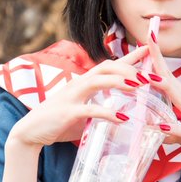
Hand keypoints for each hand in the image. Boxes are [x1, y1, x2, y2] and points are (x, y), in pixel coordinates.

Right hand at [7, 46, 149, 148]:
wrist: (30, 132)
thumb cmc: (59, 121)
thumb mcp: (83, 111)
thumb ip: (100, 108)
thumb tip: (124, 115)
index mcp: (84, 83)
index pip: (110, 65)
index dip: (130, 57)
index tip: (149, 49)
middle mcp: (79, 85)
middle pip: (106, 66)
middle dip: (129, 68)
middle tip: (150, 77)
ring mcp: (72, 97)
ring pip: (98, 81)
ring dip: (120, 82)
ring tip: (139, 88)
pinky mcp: (68, 112)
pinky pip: (90, 109)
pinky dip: (108, 113)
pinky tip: (123, 118)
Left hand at [146, 37, 180, 171]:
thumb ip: (172, 130)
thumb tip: (156, 129)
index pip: (167, 77)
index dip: (156, 60)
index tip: (147, 40)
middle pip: (170, 78)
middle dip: (158, 59)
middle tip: (148, 36)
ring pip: (178, 98)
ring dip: (163, 86)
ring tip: (146, 76)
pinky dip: (171, 127)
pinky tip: (159, 125)